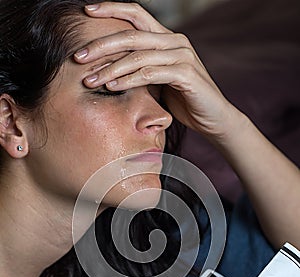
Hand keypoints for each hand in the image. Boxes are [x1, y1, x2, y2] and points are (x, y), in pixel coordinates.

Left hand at [74, 2, 237, 138]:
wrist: (214, 119)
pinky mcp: (186, 73)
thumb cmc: (184, 101)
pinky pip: (151, 73)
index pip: (136, 14)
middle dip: (101, 45)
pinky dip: (129, 80)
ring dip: (110, 68)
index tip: (86, 11)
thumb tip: (109, 69)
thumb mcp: (159, 81)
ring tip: (89, 79)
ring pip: (138, 56)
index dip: (111, 8)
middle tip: (78, 57)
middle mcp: (175, 41)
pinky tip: (112, 87)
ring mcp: (182, 55)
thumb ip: (141, 70)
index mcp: (166, 38)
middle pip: (131, 34)